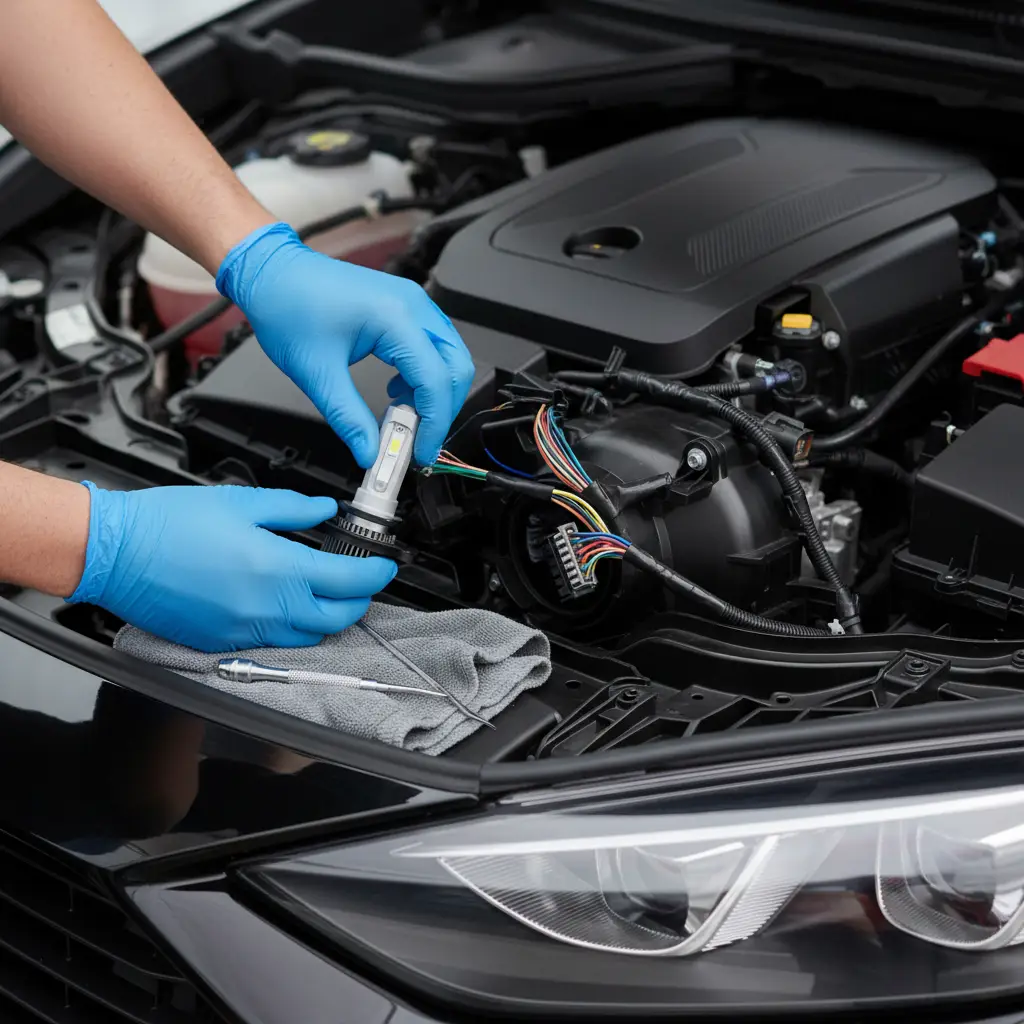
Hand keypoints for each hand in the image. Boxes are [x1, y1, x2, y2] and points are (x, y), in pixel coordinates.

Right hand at [69, 483, 395, 651]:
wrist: (114, 553)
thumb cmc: (167, 525)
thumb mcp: (241, 502)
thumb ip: (293, 509)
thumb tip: (324, 511)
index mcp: (279, 569)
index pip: (350, 581)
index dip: (377, 574)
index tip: (385, 565)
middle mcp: (268, 609)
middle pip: (337, 618)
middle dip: (359, 601)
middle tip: (361, 580)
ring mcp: (245, 632)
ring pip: (308, 637)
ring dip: (326, 618)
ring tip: (326, 594)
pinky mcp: (223, 644)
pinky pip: (273, 644)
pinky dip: (290, 629)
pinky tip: (284, 606)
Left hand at [216, 222, 474, 467]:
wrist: (272, 272)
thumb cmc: (288, 305)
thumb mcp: (317, 373)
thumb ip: (348, 419)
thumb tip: (369, 452)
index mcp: (395, 318)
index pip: (436, 380)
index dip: (434, 423)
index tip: (420, 451)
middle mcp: (413, 306)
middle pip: (456, 368)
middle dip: (443, 410)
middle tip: (419, 440)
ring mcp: (412, 304)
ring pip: (449, 358)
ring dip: (434, 394)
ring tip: (402, 419)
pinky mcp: (405, 308)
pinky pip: (432, 347)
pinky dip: (424, 376)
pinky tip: (397, 393)